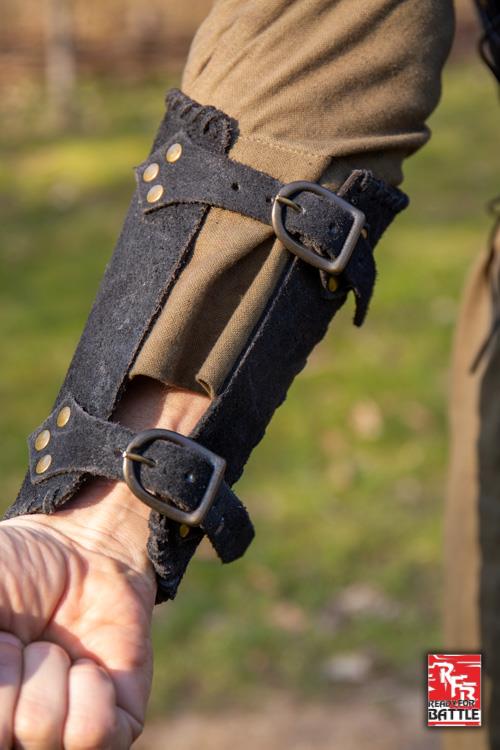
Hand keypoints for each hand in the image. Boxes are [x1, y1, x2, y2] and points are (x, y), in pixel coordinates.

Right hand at [0, 380, 209, 748]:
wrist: (91, 530)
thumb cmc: (18, 559)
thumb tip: (1, 681)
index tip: (6, 639)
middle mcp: (29, 715)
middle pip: (20, 730)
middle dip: (12, 680)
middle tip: (22, 642)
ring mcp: (71, 719)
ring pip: (53, 736)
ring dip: (47, 684)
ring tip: (54, 649)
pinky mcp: (118, 713)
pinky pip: (100, 736)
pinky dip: (90, 700)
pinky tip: (84, 665)